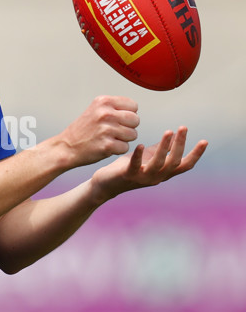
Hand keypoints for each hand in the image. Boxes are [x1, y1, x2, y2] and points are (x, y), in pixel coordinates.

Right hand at [58, 95, 140, 167]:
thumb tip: (134, 111)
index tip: (117, 120)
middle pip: (136, 120)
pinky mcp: (107, 145)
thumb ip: (114, 108)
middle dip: (128, 127)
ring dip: (123, 139)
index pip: (134, 106)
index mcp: (104, 102)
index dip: (128, 114)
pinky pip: (125, 147)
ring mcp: (106, 129)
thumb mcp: (95, 110)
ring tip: (109, 139)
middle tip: (114, 131)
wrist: (66, 147)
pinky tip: (106, 147)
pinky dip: (117, 150)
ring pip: (133, 134)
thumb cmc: (82, 131)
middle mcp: (106, 113)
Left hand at [90, 126, 207, 202]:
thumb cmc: (128, 168)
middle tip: (183, 128)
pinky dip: (138, 156)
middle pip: (174, 163)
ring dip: (164, 147)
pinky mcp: (128, 176)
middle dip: (180, 145)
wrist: (106, 184)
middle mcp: (157, 177)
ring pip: (159, 164)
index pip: (184, 165)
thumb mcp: (147, 157)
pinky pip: (135, 166)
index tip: (204, 141)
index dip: (195, 154)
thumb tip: (174, 136)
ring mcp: (143, 178)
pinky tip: (141, 145)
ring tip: (168, 132)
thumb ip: (161, 149)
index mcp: (163, 173)